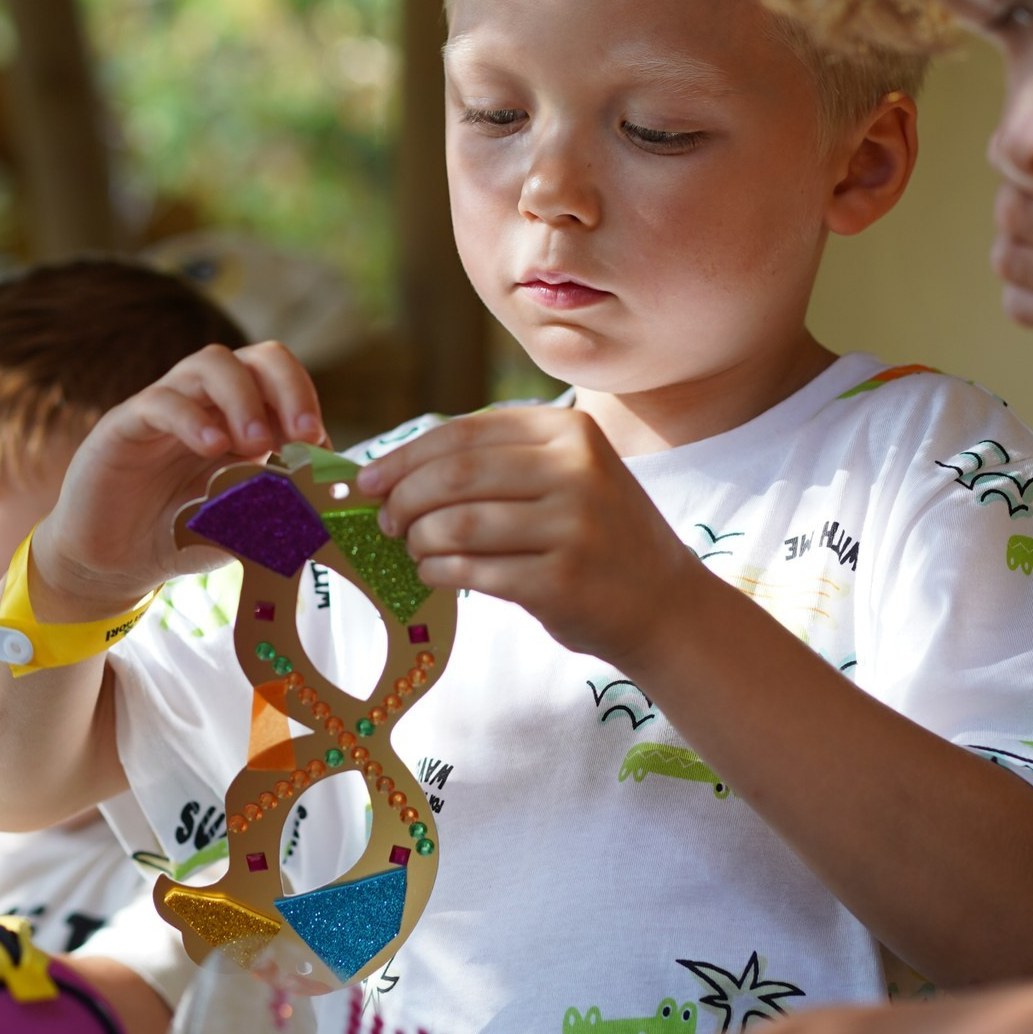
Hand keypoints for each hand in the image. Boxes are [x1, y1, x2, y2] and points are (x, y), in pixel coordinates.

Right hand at [30, 341, 326, 620]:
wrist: (114, 563)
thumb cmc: (182, 536)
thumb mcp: (244, 526)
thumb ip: (282, 508)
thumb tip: (330, 496)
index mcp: (242, 418)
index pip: (281, 380)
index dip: (306, 402)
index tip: (319, 446)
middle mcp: (208, 402)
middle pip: (254, 358)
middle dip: (287, 388)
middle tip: (302, 434)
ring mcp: (167, 406)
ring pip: (209, 364)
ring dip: (243, 399)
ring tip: (257, 445)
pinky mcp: (125, 424)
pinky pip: (160, 401)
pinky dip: (193, 419)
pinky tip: (212, 448)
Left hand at [355, 403, 703, 670]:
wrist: (664, 602)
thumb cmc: (597, 534)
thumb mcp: (568, 474)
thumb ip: (499, 463)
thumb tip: (396, 472)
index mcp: (569, 431)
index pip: (464, 433)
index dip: (405, 457)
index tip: (368, 481)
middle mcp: (575, 471)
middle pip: (455, 476)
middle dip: (405, 499)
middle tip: (386, 520)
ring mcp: (572, 526)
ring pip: (458, 524)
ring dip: (420, 539)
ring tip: (416, 549)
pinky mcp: (561, 581)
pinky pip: (474, 571)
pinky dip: (439, 571)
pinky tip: (436, 573)